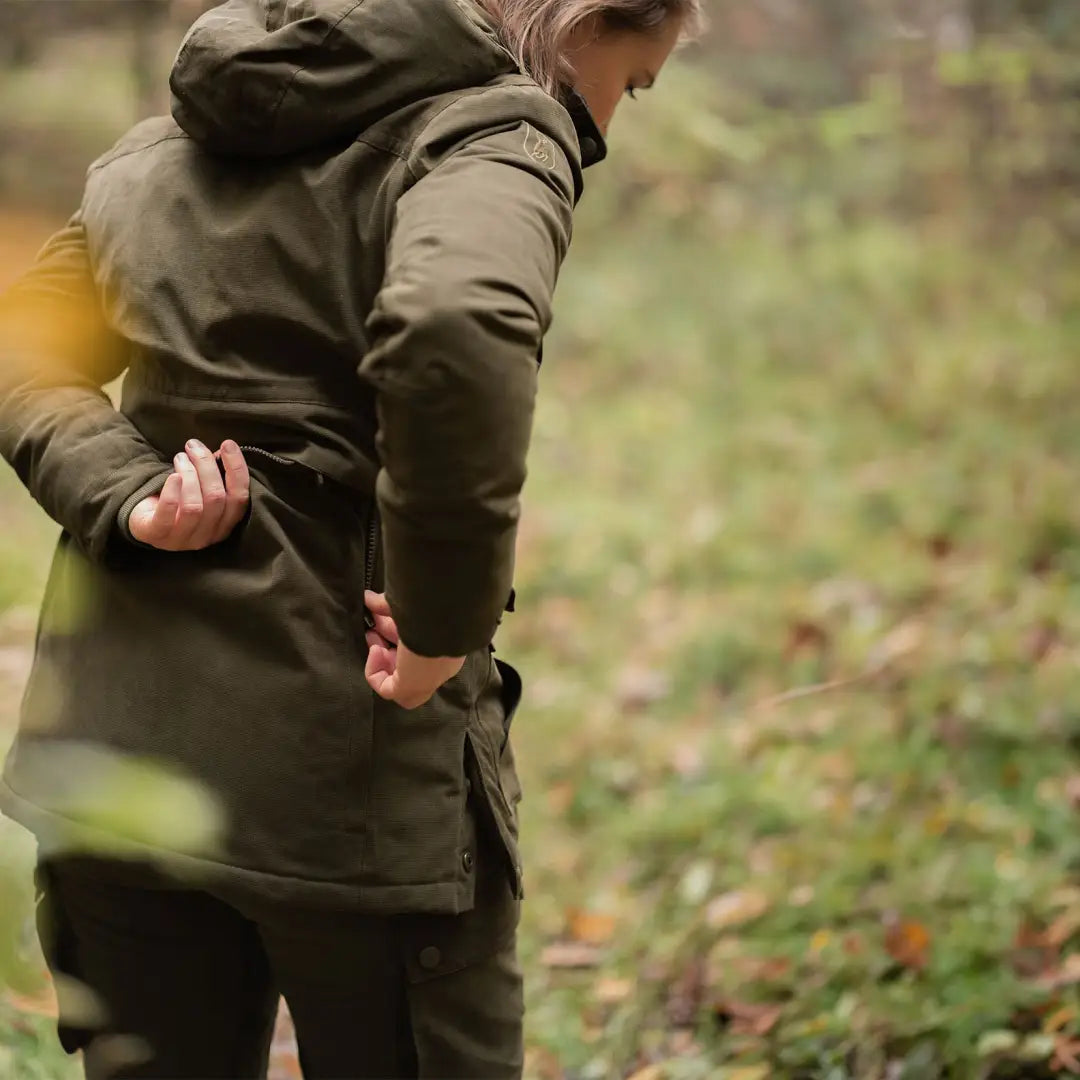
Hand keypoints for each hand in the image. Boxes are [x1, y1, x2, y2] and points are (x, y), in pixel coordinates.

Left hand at [128, 439, 249, 550]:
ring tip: (180, 457)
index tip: (227, 444)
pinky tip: (172, 476)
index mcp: (224, 525)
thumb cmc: (178, 501)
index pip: (240, 498)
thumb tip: (225, 450)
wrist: (144, 521)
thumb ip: (216, 475)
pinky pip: (167, 515)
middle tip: (193, 446)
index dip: (237, 469)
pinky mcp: (157, 535)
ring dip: (188, 474)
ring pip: (194, 506)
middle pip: (216, 498)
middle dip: (206, 465)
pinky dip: (171, 493)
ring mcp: (182, 540)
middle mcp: (207, 536)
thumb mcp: (201, 491)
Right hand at [363, 590, 464, 708]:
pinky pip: (386, 689)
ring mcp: (424, 681)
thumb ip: (387, 604)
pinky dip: (374, 671)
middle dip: (385, 643)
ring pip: (398, 678)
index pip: (418, 645)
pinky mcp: (409, 690)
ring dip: (380, 659)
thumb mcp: (407, 607)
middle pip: (406, 661)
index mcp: (444, 644)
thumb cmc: (431, 610)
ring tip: (372, 638)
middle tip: (371, 628)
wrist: (446, 622)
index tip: (381, 617)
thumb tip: (367, 597)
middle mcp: (438, 665)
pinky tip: (376, 650)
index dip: (396, 632)